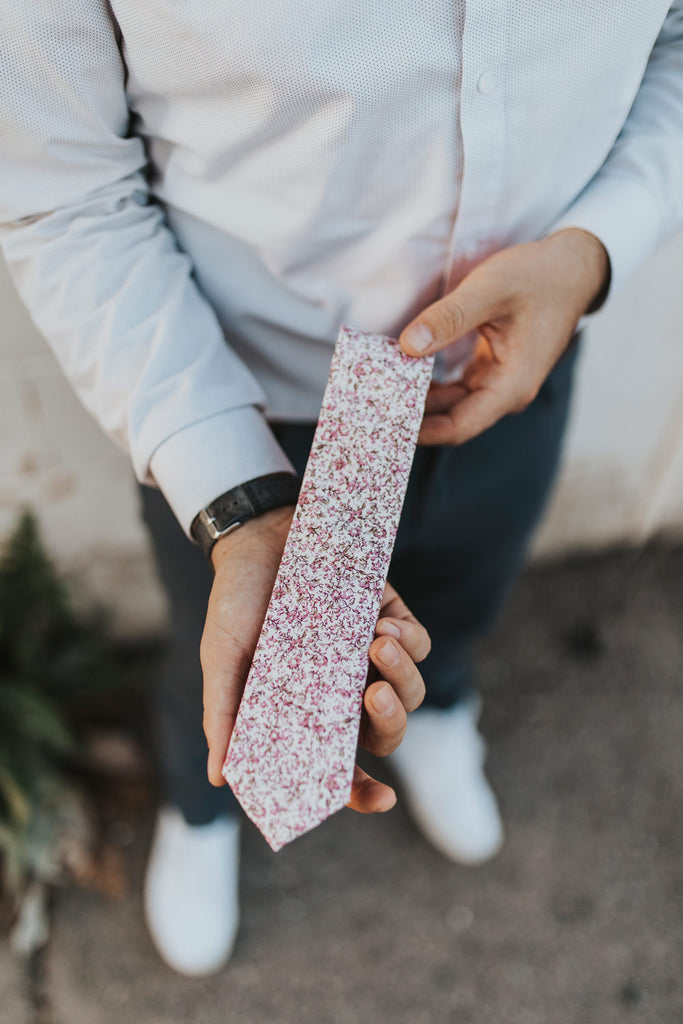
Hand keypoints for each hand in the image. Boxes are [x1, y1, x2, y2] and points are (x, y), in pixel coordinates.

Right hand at [200, 508, 430, 812]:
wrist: (257, 536)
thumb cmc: (236, 603)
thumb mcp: (223, 659)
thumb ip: (226, 715)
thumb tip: (222, 778)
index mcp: (308, 714)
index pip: (344, 768)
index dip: (364, 792)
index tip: (382, 798)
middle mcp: (345, 691)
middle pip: (388, 733)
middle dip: (391, 723)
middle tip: (373, 698)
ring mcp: (371, 656)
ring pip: (412, 691)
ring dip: (402, 677)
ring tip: (377, 645)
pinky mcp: (390, 617)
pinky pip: (420, 643)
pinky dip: (411, 642)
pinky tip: (382, 626)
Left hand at [398, 228, 609, 444]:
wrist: (573, 266)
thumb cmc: (539, 277)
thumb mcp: (490, 290)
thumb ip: (448, 319)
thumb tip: (407, 347)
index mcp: (511, 386)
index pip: (457, 426)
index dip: (419, 430)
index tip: (383, 423)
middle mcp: (507, 392)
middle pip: (451, 419)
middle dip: (411, 416)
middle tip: (369, 407)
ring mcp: (500, 383)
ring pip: (451, 405)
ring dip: (418, 400)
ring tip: (378, 392)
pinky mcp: (493, 370)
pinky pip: (457, 388)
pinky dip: (430, 384)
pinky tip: (402, 374)